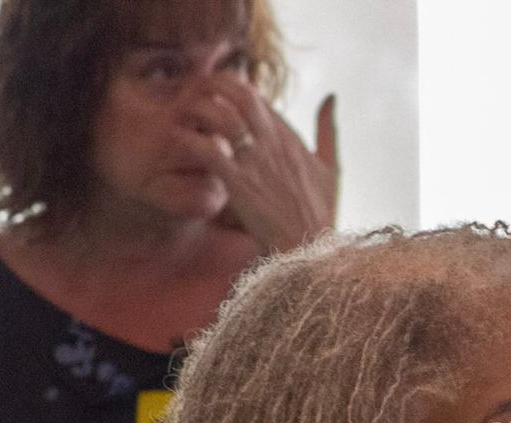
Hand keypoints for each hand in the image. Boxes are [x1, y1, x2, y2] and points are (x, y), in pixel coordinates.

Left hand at [179, 85, 338, 256]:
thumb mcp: (332, 167)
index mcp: (289, 136)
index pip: (256, 94)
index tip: (214, 95)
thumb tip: (331, 96)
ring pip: (220, 115)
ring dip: (197, 108)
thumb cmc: (322, 213)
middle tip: (195, 91)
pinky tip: (179, 138)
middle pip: (239, 92)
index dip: (231, 87)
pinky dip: (189, 138)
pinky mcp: (239, 184)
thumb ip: (329, 129)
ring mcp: (254, 162)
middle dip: (212, 84)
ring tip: (183, 113)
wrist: (310, 250)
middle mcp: (272, 142)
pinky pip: (208, 150)